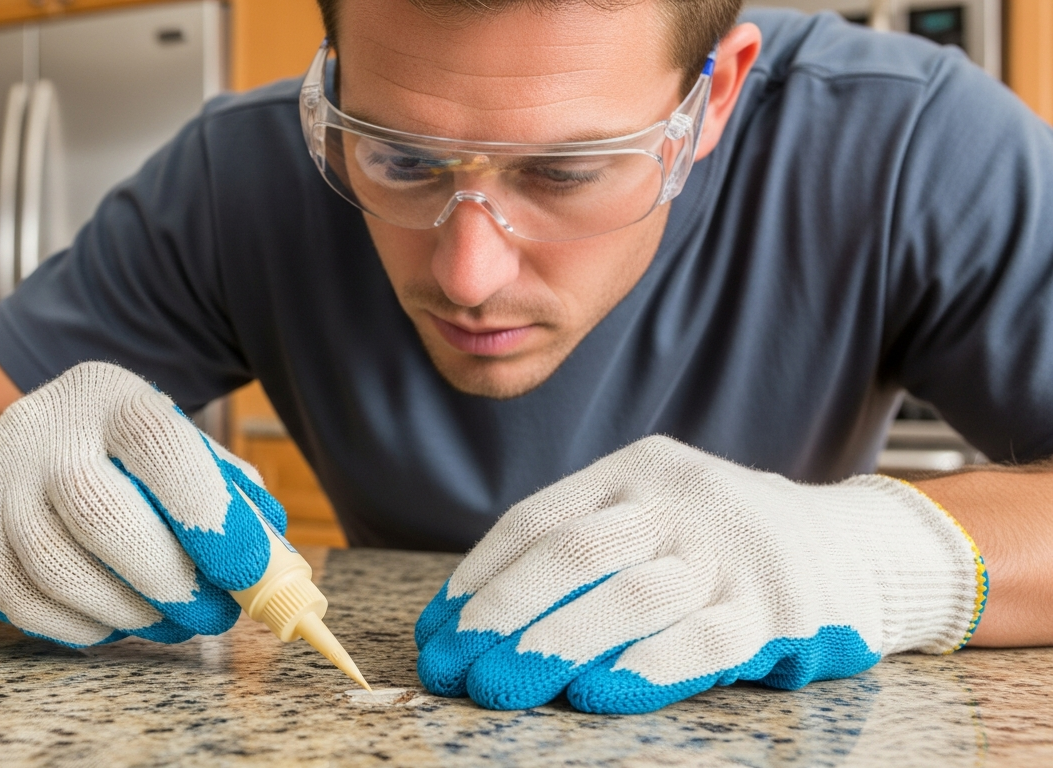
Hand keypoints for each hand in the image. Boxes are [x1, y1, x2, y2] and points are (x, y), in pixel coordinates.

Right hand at [0, 361, 285, 646]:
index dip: (208, 512)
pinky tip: (115, 622)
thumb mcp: (173, 442)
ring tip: (169, 621)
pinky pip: (22, 604)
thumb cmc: (119, 454)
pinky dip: (79, 627)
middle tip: (212, 614)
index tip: (250, 569)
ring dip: (127, 612)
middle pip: (98, 511)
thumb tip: (275, 562)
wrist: (14, 448)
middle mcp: (42, 431)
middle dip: (168, 579)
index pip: (158, 441)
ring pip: (55, 568)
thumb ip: (228, 492)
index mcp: (108, 396)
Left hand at [415, 436, 986, 713]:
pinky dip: (644, 667)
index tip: (436, 632)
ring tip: (501, 686)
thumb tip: (474, 622)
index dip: (479, 579)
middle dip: (501, 617)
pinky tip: (597, 692)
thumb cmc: (720, 546)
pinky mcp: (778, 608)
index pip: (536, 520)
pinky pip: (702, 640)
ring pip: (629, 596)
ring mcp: (731, 550)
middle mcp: (679, 499)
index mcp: (635, 471)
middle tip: (453, 668)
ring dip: (555, 645)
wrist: (858, 548)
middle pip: (572, 554)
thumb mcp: (652, 519)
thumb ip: (581, 552)